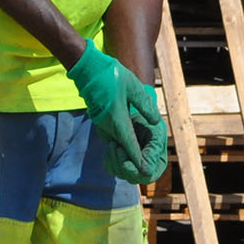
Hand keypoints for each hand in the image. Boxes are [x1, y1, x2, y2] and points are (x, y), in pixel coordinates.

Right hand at [67, 39, 159, 174]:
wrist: (87, 69)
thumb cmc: (111, 76)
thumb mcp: (133, 88)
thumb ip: (145, 106)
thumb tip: (156, 121)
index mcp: (117, 121)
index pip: (130, 147)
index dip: (138, 161)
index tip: (145, 173)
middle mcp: (108, 127)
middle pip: (123, 148)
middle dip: (134, 158)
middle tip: (147, 165)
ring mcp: (101, 124)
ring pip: (117, 142)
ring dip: (127, 149)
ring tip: (141, 155)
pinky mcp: (99, 120)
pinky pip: (112, 136)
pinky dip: (121, 141)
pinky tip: (129, 138)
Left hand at [101, 111, 167, 183]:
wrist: (130, 113)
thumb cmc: (146, 121)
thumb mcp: (155, 133)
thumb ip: (152, 152)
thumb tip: (145, 172)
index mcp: (158, 162)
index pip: (146, 176)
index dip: (134, 170)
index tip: (124, 155)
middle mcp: (146, 168)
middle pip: (133, 178)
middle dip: (122, 164)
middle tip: (117, 146)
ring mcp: (132, 167)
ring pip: (121, 175)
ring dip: (114, 159)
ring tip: (113, 143)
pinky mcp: (120, 163)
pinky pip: (112, 169)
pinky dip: (109, 159)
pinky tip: (111, 146)